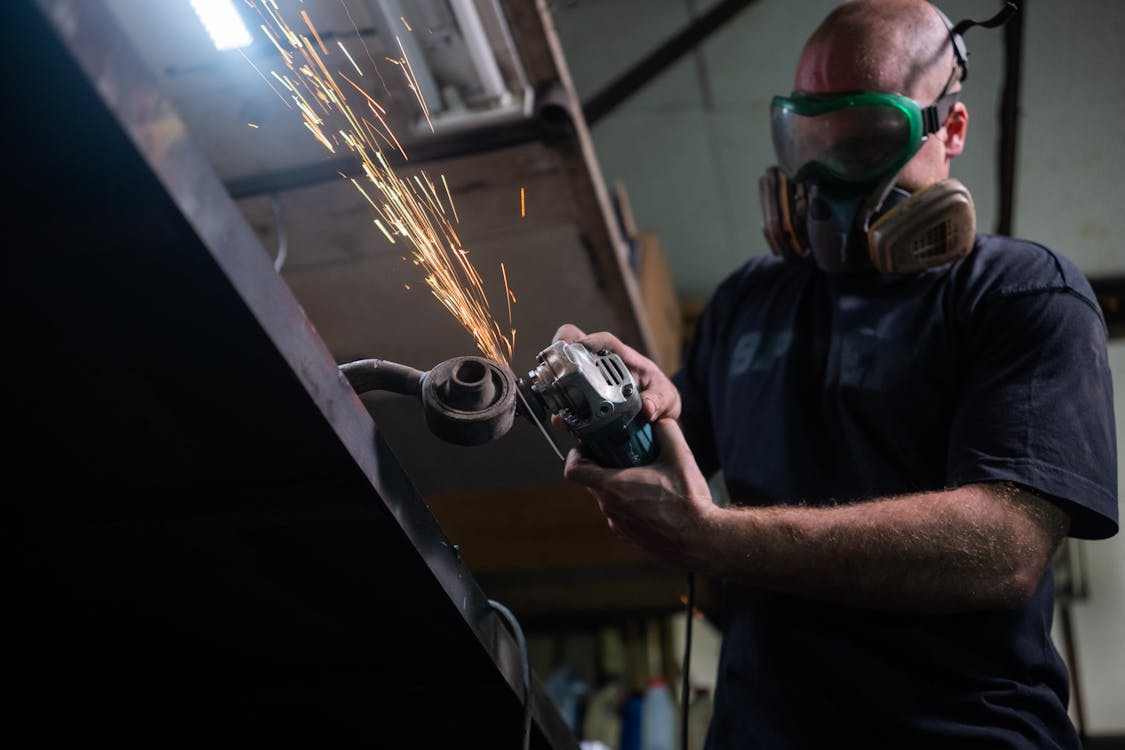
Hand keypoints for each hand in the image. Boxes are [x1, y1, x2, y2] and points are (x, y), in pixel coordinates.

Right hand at [552, 323, 680, 422]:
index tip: (582, 344)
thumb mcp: (666, 398)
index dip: (591, 340)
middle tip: (554, 368)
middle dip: (560, 356)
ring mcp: (590, 388)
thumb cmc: (660, 397)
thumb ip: (658, 400)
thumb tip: (647, 409)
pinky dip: (563, 413)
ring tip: (557, 400)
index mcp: (623, 359)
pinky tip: (561, 421)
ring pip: (565, 379)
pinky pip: (570, 407)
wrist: (658, 420)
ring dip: (557, 388)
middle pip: (574, 351)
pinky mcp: (586, 408)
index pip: (605, 342)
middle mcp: (601, 369)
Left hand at [563, 418, 716, 569]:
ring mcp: (618, 524)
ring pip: (607, 498)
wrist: (701, 540)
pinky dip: (627, 503)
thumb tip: (659, 420)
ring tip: (642, 476)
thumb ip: (666, 431)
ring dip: (617, 485)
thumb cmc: (689, 503)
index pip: (573, 470)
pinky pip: (619, 513)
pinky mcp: (628, 536)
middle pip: (591, 481)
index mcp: (615, 486)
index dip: (577, 455)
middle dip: (603, 465)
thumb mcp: (680, 457)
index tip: (589, 446)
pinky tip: (651, 498)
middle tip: (623, 455)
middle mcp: (610, 507)